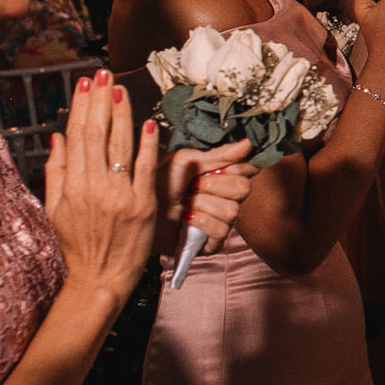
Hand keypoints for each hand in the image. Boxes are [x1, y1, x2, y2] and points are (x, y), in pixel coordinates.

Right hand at [45, 71, 160, 298]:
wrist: (100, 279)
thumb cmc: (76, 246)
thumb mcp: (55, 210)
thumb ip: (56, 172)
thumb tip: (57, 138)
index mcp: (70, 186)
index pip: (76, 137)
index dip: (80, 107)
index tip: (84, 83)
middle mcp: (93, 187)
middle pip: (97, 134)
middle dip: (100, 100)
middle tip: (103, 73)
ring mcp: (120, 195)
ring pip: (120, 145)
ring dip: (122, 113)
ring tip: (121, 87)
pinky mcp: (144, 205)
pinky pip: (145, 168)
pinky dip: (146, 144)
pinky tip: (147, 121)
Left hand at [158, 138, 258, 254]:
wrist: (135, 210)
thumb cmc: (156, 183)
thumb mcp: (184, 161)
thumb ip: (218, 155)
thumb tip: (248, 143)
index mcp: (222, 175)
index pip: (250, 169)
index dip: (239, 166)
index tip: (219, 167)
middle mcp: (226, 197)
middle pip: (243, 188)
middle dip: (214, 185)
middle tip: (193, 186)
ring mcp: (221, 220)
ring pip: (232, 210)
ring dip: (203, 205)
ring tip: (185, 203)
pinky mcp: (212, 242)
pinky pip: (221, 230)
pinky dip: (200, 222)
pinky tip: (185, 219)